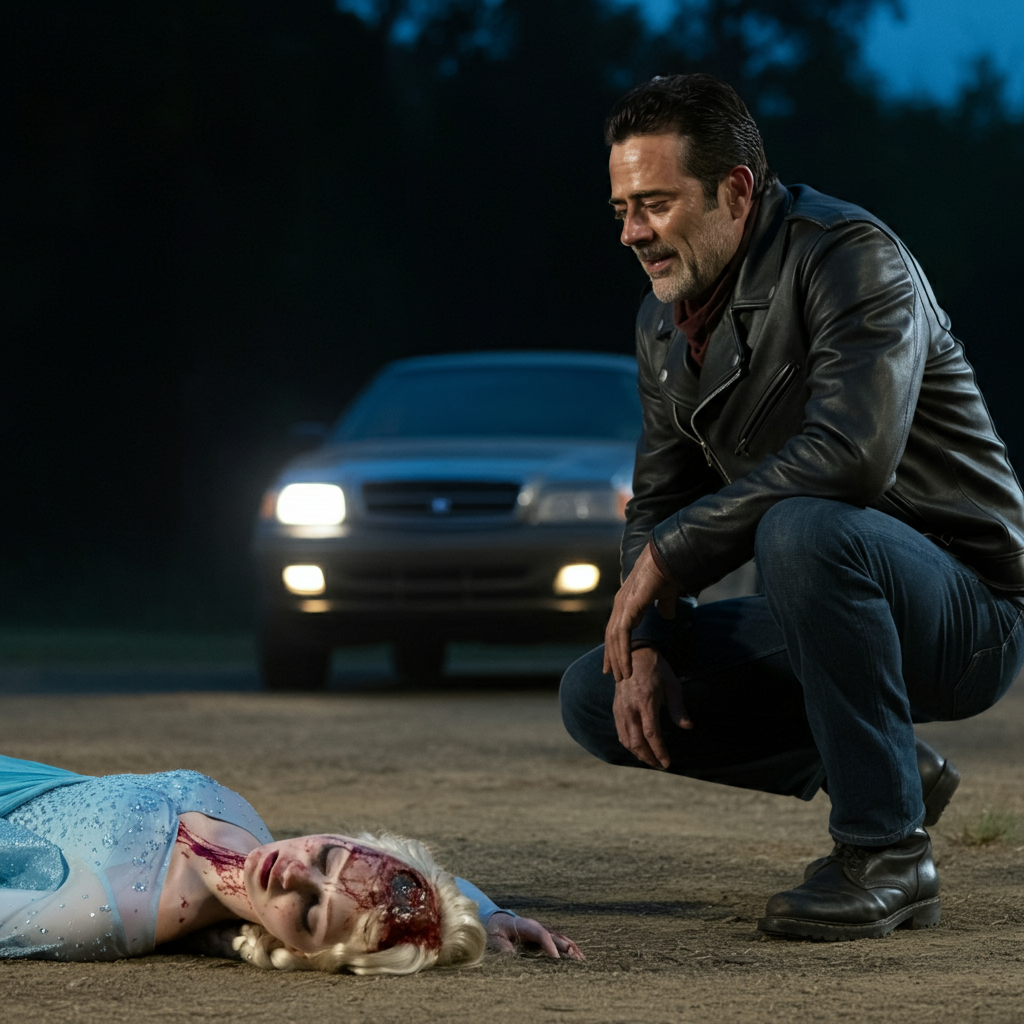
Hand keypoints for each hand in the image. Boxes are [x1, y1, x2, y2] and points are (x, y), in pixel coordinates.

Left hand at [485, 912, 584, 960]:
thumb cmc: (495, 930)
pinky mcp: (544, 937)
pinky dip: (570, 948)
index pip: (541, 933)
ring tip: (582, 960)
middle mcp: (537, 927)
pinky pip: (559, 942)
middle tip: (577, 961)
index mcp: (525, 925)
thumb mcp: (494, 938)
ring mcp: (542, 931)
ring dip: (571, 948)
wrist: (497, 921)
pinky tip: (578, 957)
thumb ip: (503, 946)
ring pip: (560, 939)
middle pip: (555, 936)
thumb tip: (513, 956)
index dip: (549, 945)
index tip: (556, 959)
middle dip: (566, 948)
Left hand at [603, 542, 679, 683]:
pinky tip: (626, 668)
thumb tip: (667, 615)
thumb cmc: (668, 572)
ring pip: (615, 639)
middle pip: (612, 636)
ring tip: (622, 677)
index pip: (617, 629)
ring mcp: (622, 606)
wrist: (668, 558)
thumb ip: (665, 606)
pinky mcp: (628, 608)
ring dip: (618, 660)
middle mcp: (620, 604)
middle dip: (612, 657)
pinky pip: (622, 636)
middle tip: (613, 675)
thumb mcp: (666, 595)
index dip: (616, 646)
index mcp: (627, 602)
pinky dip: (623, 653)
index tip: (616, 662)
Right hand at [612, 646, 690, 769]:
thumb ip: (678, 708)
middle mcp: (630, 708)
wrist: (635, 654)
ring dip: (639, 754)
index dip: (659, 751)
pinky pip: (621, 732)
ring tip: (652, 760)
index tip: (667, 763)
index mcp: (646, 701)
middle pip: (636, 742)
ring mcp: (621, 709)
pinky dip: (629, 745)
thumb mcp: (673, 685)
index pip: (651, 734)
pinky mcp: (616, 708)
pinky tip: (640, 748)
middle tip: (661, 765)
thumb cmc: (658, 670)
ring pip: (626, 740)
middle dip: (649, 758)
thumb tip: (688, 727)